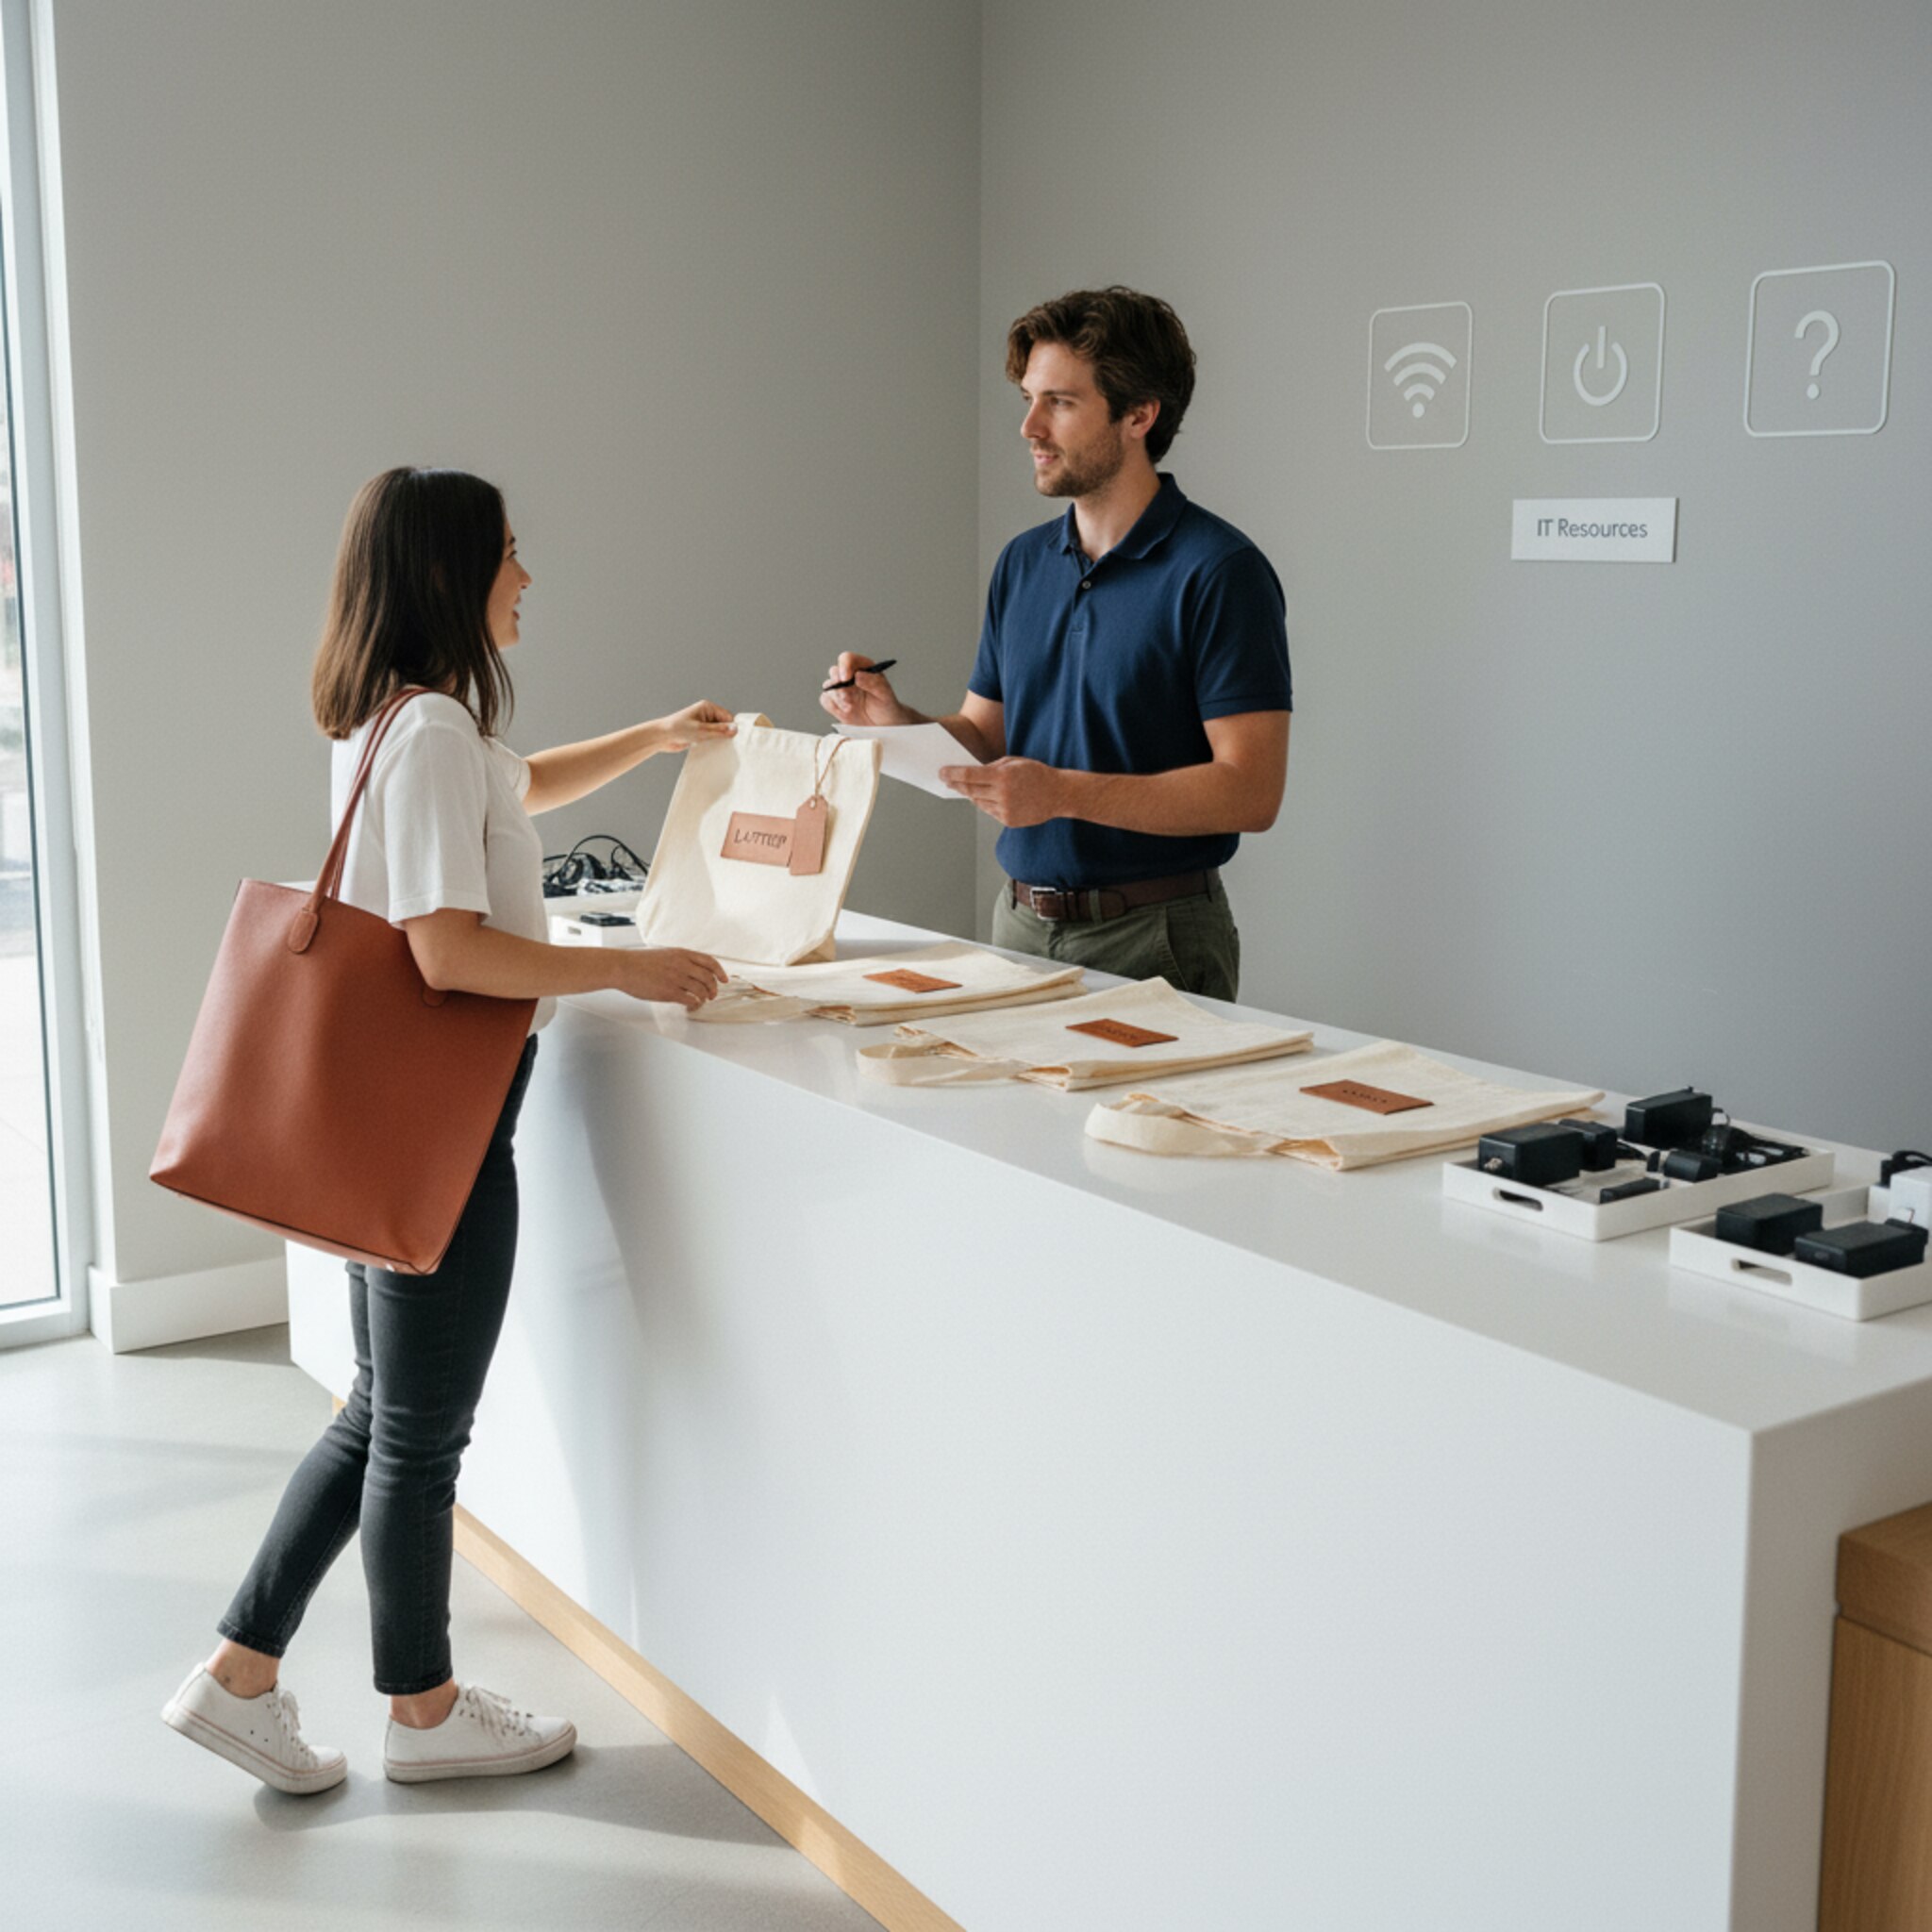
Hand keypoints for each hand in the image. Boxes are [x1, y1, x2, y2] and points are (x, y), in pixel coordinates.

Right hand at [615, 946, 726, 1008]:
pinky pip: (690, 1000)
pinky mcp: (668, 992)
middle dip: (714, 989)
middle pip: (709, 978)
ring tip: (700, 1001)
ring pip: (702, 990)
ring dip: (704, 998)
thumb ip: (681, 960)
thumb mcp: (665, 954)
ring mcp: (676, 978)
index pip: (709, 961)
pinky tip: (691, 1006)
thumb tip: (694, 971)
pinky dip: (695, 1004)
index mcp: (681, 953)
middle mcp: (682, 964)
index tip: (724, 980)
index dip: (720, 972)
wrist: (623, 967)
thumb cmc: (640, 962)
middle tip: (712, 995)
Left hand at [649, 701, 736, 754]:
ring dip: (718, 740)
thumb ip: (719, 730)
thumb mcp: (701, 730)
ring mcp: (703, 724)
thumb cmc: (677, 729)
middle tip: (725, 744)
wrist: (661, 737)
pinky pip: (711, 738)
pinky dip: (713, 743)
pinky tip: (711, 748)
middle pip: (724, 724)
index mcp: (707, 707)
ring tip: (716, 746)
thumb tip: (735, 729)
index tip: (733, 738)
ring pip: (718, 732)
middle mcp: (706, 714)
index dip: (731, 727)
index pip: (727, 716)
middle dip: (724, 734)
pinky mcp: (699, 733)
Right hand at [819, 653, 913, 727]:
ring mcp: (841, 689)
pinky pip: (825, 700)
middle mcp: (849, 676)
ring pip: (828, 686)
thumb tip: (857, 675)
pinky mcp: (835, 703)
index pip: (848, 659)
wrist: (884, 724)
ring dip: (837, 697)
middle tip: (847, 696)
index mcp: (862, 667)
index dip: (844, 666)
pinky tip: (846, 711)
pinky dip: (833, 706)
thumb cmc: (886, 705)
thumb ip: (873, 682)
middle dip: (838, 684)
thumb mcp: (885, 693)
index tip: (846, 678)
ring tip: (850, 707)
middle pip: (834, 671)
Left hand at [940, 757, 1064, 826]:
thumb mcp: (1014, 762)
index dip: (953, 774)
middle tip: (946, 780)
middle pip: (970, 790)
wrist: (1058, 794)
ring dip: (972, 794)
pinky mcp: (1008, 821)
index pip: (970, 775)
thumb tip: (973, 774)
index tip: (942, 772)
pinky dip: (986, 803)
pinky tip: (988, 797)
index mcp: (1003, 777)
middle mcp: (1002, 795)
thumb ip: (992, 767)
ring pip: (978, 802)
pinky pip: (989, 811)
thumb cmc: (1036, 774)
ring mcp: (1005, 810)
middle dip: (956, 784)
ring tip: (966, 787)